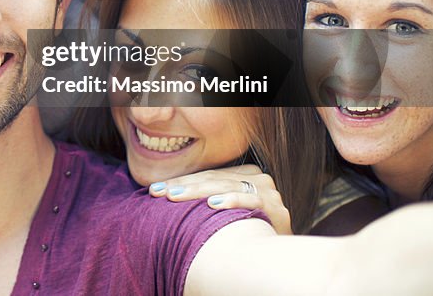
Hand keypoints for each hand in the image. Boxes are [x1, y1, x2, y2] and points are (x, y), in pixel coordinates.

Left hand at [148, 164, 291, 234]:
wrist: (278, 259)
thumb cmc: (247, 234)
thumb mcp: (226, 211)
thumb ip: (207, 197)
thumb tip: (169, 193)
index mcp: (246, 175)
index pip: (207, 175)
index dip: (180, 180)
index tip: (154, 189)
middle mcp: (259, 179)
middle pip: (213, 180)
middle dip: (183, 186)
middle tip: (158, 192)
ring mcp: (270, 194)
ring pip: (227, 187)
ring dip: (199, 191)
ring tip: (176, 195)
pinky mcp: (277, 210)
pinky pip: (253, 201)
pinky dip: (232, 200)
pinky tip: (213, 204)